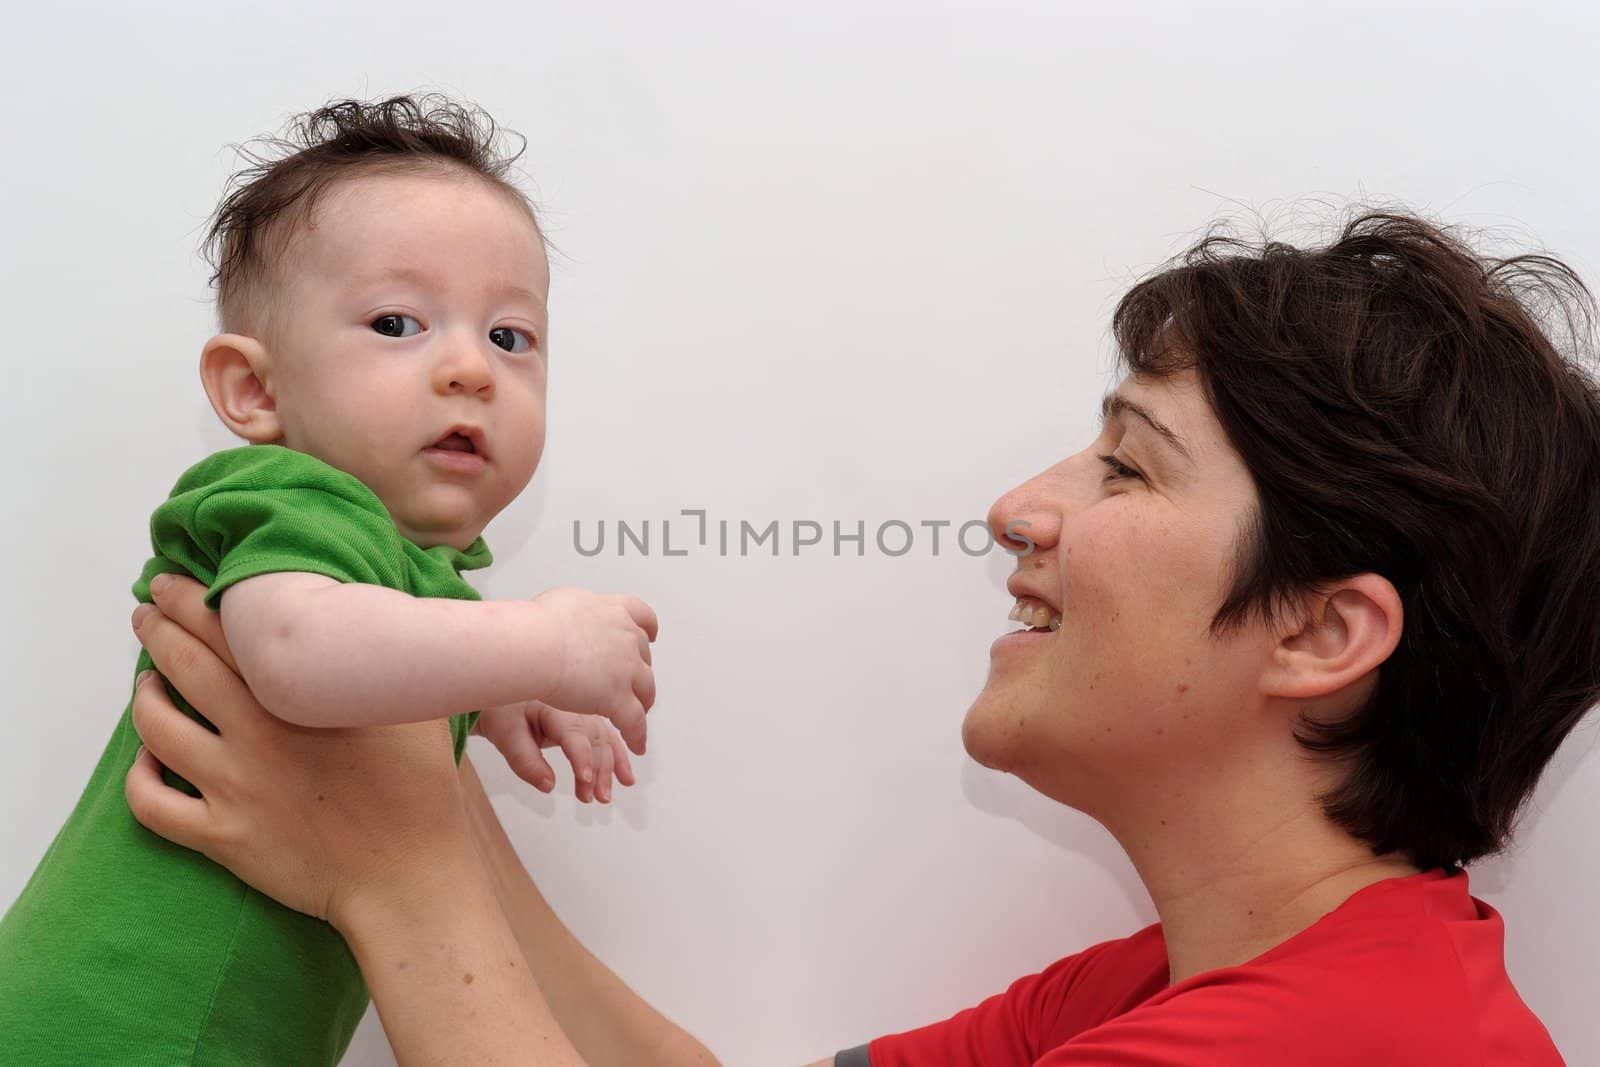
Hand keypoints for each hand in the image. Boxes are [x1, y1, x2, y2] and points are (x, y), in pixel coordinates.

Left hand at [124, 574, 473, 931]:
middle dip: (155, 628)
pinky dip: (139, 777)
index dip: (190, 598)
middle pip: (181, 663)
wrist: (409, 875)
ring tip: (147, 683)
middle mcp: (256, 732)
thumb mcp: (415, 704)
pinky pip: (151, 804)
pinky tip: (149, 761)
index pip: (228, 627)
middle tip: (147, 612)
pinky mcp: (221, 836)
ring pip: (155, 726)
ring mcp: (232, 786)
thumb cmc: (420, 790)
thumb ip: (383, 660)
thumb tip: (374, 616)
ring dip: (143, 696)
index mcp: (301, 694)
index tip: (175, 582)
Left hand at [474, 700, 635, 802]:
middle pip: (594, 740)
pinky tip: (626, 778)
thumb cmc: (504, 712)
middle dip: (598, 771)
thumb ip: (525, 762)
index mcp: (553, 707)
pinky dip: (619, 759)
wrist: (506, 693)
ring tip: (605, 796)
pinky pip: (608, 739)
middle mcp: (575, 708)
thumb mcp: (505, 735)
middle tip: (594, 798)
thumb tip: (548, 786)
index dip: (582, 758)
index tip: (585, 780)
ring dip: (610, 770)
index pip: (573, 734)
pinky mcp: (587, 722)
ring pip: (605, 742)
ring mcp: (585, 713)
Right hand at [524, 587, 657, 755]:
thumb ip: (578, 609)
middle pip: (642, 656)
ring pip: (646, 690)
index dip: (646, 628)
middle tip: (630, 682)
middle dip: (638, 670)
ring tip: (638, 715)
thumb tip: (574, 612)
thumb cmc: (539, 624)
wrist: (537, 645)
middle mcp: (626, 637)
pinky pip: (635, 721)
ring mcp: (626, 669)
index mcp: (613, 611)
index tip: (650, 635)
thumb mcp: (564, 601)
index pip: (641, 615)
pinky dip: (637, 735)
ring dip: (643, 703)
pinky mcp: (618, 698)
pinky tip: (637, 745)